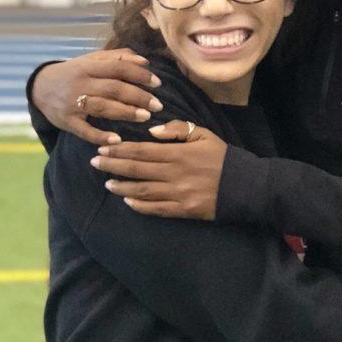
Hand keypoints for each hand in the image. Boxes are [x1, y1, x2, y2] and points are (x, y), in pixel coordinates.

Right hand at [31, 49, 163, 144]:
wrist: (40, 88)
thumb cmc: (74, 73)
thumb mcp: (92, 61)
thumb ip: (118, 58)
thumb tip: (145, 61)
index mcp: (88, 66)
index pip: (118, 67)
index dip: (139, 74)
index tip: (157, 83)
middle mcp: (81, 83)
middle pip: (113, 88)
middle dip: (138, 96)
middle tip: (158, 105)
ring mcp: (72, 103)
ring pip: (102, 107)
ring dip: (125, 112)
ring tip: (145, 117)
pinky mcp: (67, 121)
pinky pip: (85, 130)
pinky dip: (100, 136)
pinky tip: (117, 140)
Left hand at [91, 121, 226, 217]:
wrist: (246, 186)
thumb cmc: (223, 158)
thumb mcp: (203, 134)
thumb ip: (177, 130)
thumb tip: (151, 133)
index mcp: (178, 153)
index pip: (141, 150)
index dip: (119, 150)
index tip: (103, 148)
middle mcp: (174, 174)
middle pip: (137, 169)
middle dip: (113, 166)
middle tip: (95, 163)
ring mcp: (178, 194)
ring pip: (142, 191)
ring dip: (122, 187)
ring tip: (107, 184)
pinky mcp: (183, 211)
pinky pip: (157, 209)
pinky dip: (140, 206)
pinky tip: (128, 202)